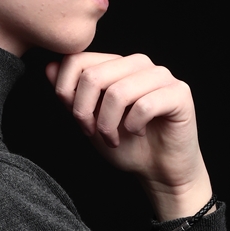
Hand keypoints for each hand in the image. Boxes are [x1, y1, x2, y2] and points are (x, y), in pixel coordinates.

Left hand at [46, 53, 213, 220]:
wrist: (159, 170)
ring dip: (109, 124)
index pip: (77, 60)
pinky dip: (134, 126)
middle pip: (94, 76)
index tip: (79, 121)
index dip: (68, 93)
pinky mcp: (179, 93)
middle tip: (95, 134)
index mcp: (116, 65)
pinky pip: (144, 105)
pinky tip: (138, 132)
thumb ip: (72, 96)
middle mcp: (138, 64)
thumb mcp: (91, 122)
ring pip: (118, 92)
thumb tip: (49, 67)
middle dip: (86, 112)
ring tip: (115, 138)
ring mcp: (160, 75)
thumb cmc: (127, 146)